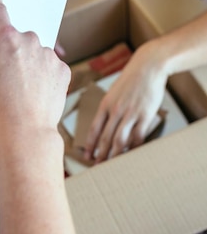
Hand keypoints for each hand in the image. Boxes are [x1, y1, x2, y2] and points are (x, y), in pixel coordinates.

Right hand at [0, 0, 70, 150]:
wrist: (24, 131)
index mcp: (4, 40)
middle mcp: (29, 41)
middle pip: (18, 41)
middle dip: (13, 54)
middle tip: (5, 79)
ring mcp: (48, 55)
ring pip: (35, 55)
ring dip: (30, 67)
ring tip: (22, 93)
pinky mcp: (63, 70)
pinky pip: (50, 68)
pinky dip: (44, 78)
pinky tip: (36, 95)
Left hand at [83, 41, 167, 161]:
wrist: (148, 67)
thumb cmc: (130, 80)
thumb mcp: (113, 92)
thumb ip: (108, 108)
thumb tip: (104, 125)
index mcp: (105, 105)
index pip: (94, 129)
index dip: (90, 145)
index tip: (87, 156)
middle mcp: (116, 110)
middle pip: (105, 138)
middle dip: (100, 154)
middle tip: (97, 166)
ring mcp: (130, 113)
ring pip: (120, 140)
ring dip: (114, 154)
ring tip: (112, 164)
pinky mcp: (145, 115)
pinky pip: (138, 136)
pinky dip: (133, 147)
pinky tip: (131, 154)